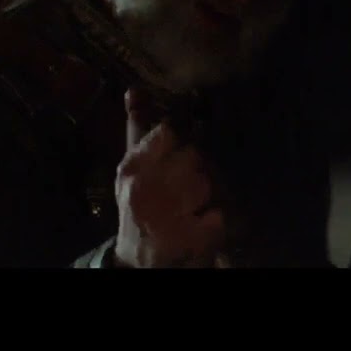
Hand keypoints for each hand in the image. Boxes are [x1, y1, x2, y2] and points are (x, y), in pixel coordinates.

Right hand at [112, 88, 224, 267]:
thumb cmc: (139, 205)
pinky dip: (215, 223)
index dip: (180, 143)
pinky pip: (219, 217)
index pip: (169, 134)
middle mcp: (143, 190)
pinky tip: (201, 227)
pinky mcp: (186, 242)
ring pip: (208, 184)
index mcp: (132, 168)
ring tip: (192, 209)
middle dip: (197, 171)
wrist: (136, 261)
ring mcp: (163, 218)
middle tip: (186, 190)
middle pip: (195, 157)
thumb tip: (134, 89)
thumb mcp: (134, 167)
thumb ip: (139, 128)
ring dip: (208, 196)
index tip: (177, 158)